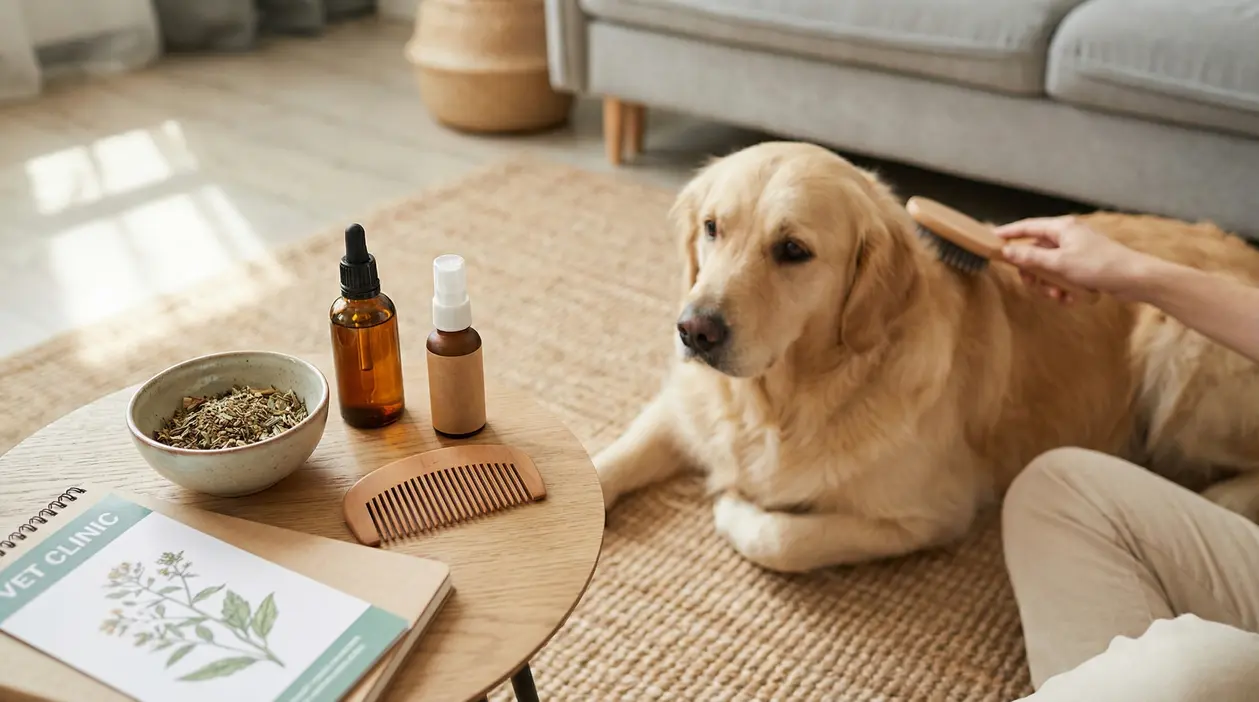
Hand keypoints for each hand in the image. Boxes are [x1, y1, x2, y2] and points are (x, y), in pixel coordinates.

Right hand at [995, 216, 1153, 301]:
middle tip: (1031, 284)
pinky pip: (1063, 277)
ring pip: (1049, 268)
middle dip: (1033, 271)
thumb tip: (1005, 251)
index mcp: (1062, 228)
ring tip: (1056, 295)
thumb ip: (1030, 257)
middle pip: (1036, 252)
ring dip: (1048, 284)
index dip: (1008, 233)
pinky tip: (1070, 298)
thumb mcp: (1059, 263)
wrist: (1135, 279)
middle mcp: (1068, 237)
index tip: (991, 239)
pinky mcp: (1084, 267)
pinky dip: (1063, 289)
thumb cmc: (1099, 265)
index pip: (1027, 227)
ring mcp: (1076, 252)